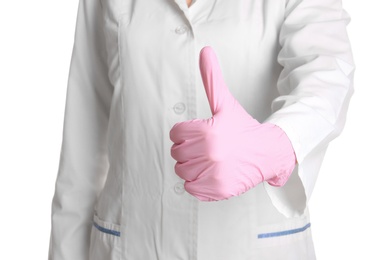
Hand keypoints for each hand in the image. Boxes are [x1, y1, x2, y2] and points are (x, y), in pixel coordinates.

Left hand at [170, 46, 295, 200]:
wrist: (267, 152)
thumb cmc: (243, 127)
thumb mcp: (225, 103)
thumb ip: (212, 78)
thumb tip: (205, 50)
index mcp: (207, 131)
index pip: (175, 133)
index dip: (186, 132)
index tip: (203, 133)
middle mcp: (209, 153)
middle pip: (176, 153)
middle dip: (189, 149)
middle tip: (209, 146)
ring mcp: (213, 173)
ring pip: (181, 171)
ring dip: (192, 166)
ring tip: (211, 159)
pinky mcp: (217, 190)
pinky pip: (190, 188)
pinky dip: (197, 183)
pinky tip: (212, 173)